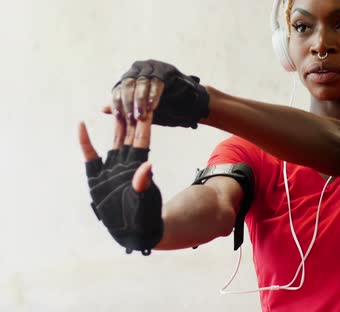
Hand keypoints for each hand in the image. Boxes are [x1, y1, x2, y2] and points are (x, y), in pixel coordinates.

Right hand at [79, 108, 162, 254]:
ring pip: (113, 141)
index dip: (143, 125)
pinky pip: (90, 156)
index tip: (147, 107)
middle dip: (131, 116)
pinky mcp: (97, 177)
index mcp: (138, 168)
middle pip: (128, 135)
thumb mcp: (145, 202)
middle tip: (132, 94)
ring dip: (114, 124)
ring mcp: (111, 170)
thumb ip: (144, 185)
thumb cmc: (144, 219)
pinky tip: (82, 125)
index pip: (142, 141)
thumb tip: (148, 167)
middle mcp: (125, 165)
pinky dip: (86, 141)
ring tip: (114, 104)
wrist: (134, 233)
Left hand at [111, 59, 209, 128]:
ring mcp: (152, 67)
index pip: (119, 89)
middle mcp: (138, 68)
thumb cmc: (163, 105)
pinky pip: (157, 83)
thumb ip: (124, 107)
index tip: (119, 118)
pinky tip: (152, 107)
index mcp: (130, 77)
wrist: (188, 103)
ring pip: (141, 83)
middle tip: (131, 118)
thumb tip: (103, 109)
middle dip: (129, 103)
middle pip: (128, 84)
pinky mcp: (166, 70)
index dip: (118, 104)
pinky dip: (153, 96)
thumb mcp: (140, 108)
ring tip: (142, 115)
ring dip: (141, 101)